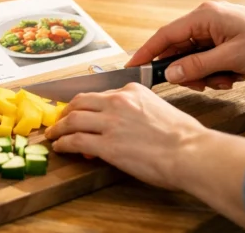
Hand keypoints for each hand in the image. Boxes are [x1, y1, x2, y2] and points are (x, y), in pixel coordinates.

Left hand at [44, 83, 208, 188]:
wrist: (191, 152)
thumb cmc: (185, 136)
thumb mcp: (159, 110)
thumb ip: (137, 112)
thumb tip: (125, 126)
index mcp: (131, 90)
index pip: (100, 94)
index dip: (87, 106)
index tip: (81, 113)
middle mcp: (117, 102)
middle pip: (80, 102)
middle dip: (66, 111)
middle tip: (59, 119)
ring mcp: (110, 122)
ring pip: (72, 119)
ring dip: (59, 127)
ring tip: (53, 134)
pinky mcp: (107, 144)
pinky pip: (75, 140)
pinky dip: (63, 143)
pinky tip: (60, 147)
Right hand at [127, 1, 244, 90]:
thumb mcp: (231, 59)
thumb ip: (197, 66)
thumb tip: (170, 74)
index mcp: (203, 16)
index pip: (165, 35)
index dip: (147, 52)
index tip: (132, 67)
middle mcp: (205, 19)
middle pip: (179, 49)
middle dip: (188, 70)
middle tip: (202, 84)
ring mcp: (215, 28)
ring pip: (194, 56)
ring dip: (207, 73)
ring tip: (228, 79)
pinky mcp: (224, 38)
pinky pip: (208, 57)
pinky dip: (217, 70)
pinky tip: (234, 74)